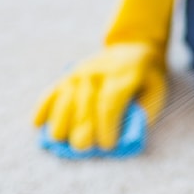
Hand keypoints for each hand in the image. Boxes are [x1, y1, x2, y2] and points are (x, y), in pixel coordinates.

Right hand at [33, 42, 165, 149]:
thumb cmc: (147, 76)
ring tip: (58, 139)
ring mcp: (81, 71)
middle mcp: (99, 72)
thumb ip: (145, 112)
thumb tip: (127, 135)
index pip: (109, 102)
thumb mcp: (157, 89)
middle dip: (82, 126)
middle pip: (84, 102)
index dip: (106, 125)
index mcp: (123, 76)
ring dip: (60, 118)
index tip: (108, 145)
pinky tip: (37, 123)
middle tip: (83, 147)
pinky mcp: (69, 74)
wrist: (134, 45)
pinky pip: (53, 90)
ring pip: (65, 96)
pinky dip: (43, 106)